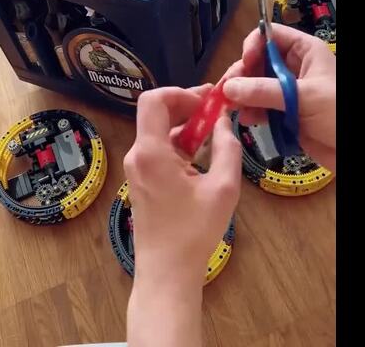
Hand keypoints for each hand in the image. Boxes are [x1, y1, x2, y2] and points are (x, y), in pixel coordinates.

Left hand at [124, 85, 241, 346]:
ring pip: (160, 134)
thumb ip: (227, 148)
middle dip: (187, 108)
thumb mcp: (223, 188)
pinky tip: (203, 160)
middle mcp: (138, 157)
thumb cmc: (193, 232)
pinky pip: (159, 152)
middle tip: (217, 113)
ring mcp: (137, 170)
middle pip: (157, 114)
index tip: (208, 101)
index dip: (181, 92)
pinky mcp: (142, 183)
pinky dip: (180, 147)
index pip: (154, 100)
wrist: (167, 272)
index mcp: (151, 153)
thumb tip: (224, 123)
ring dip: (186, 129)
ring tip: (215, 138)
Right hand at [222, 23, 336, 172]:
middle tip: (226, 91)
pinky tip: (246, 119)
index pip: (271, 36)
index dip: (254, 45)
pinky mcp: (285, 113)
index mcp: (305, 52)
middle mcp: (294, 68)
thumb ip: (265, 91)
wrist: (352, 150)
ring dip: (242, 96)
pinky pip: (261, 107)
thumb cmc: (337, 113)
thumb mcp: (303, 97)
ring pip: (255, 86)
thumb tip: (229, 88)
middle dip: (241, 75)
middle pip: (258, 61)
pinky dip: (251, 112)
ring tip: (231, 108)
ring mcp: (288, 92)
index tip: (244, 63)